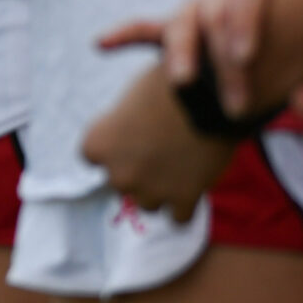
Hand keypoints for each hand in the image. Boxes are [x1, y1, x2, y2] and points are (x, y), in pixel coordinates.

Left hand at [79, 61, 235, 222]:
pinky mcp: (183, 201)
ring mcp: (150, 191)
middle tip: (160, 149)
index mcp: (97, 143)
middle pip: (121, 182)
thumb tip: (125, 138)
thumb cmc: (166, 85)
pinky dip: (186, 204)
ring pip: (149, 203)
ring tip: (179, 164)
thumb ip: (119, 125)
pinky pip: (179, 217)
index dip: (113, 148)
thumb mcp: (130, 97)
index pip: (92, 157)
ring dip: (161, 190)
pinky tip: (194, 183)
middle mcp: (117, 173)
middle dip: (138, 170)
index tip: (130, 137)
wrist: (209, 93)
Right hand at [98, 0, 302, 120]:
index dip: (245, 24)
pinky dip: (122, 35)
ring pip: (180, 26)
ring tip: (183, 81)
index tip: (248, 57)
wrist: (254, 13)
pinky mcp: (167, 29)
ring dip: (180, 54)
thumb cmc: (276, 37)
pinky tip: (101, 45)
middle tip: (234, 101)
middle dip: (222, 61)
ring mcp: (189, 13)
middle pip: (214, 19)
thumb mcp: (297, 53)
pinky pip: (141, 29)